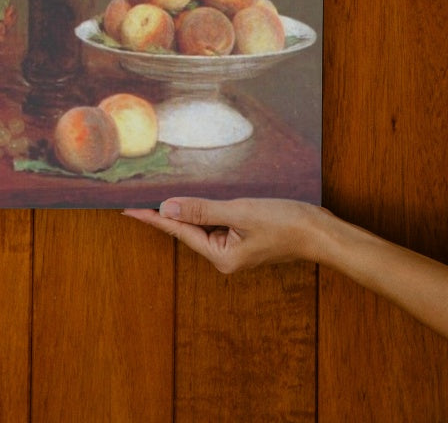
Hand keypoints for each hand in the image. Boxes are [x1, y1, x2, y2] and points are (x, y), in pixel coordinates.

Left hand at [123, 197, 324, 272]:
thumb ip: (202, 210)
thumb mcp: (240, 212)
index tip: (128, 211)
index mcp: (222, 256)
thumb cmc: (285, 223)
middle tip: (140, 196)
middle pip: (189, 230)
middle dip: (168, 213)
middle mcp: (225, 257)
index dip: (153, 219)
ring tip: (166, 193)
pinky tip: (200, 198)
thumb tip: (168, 209)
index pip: (179, 232)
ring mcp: (236, 249)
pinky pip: (218, 222)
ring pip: (204, 224)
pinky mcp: (245, 238)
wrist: (320, 232)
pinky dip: (207, 210)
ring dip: (188, 209)